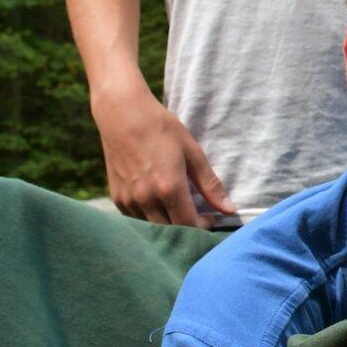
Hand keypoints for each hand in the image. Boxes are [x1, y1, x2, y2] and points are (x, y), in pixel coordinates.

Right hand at [93, 84, 234, 226]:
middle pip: (171, 232)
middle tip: (197, 217)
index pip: (189, 225)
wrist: (122, 114)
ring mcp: (129, 200)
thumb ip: (210, 185)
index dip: (203, 227)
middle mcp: (147, 199)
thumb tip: (230, 209)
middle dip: (187, 229)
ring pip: (152, 228)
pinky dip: (151, 218)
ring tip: (179, 211)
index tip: (210, 217)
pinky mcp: (117, 198)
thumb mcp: (192, 153)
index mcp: (169, 187)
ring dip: (168, 225)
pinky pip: (136, 219)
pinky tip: (160, 205)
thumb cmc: (162, 129)